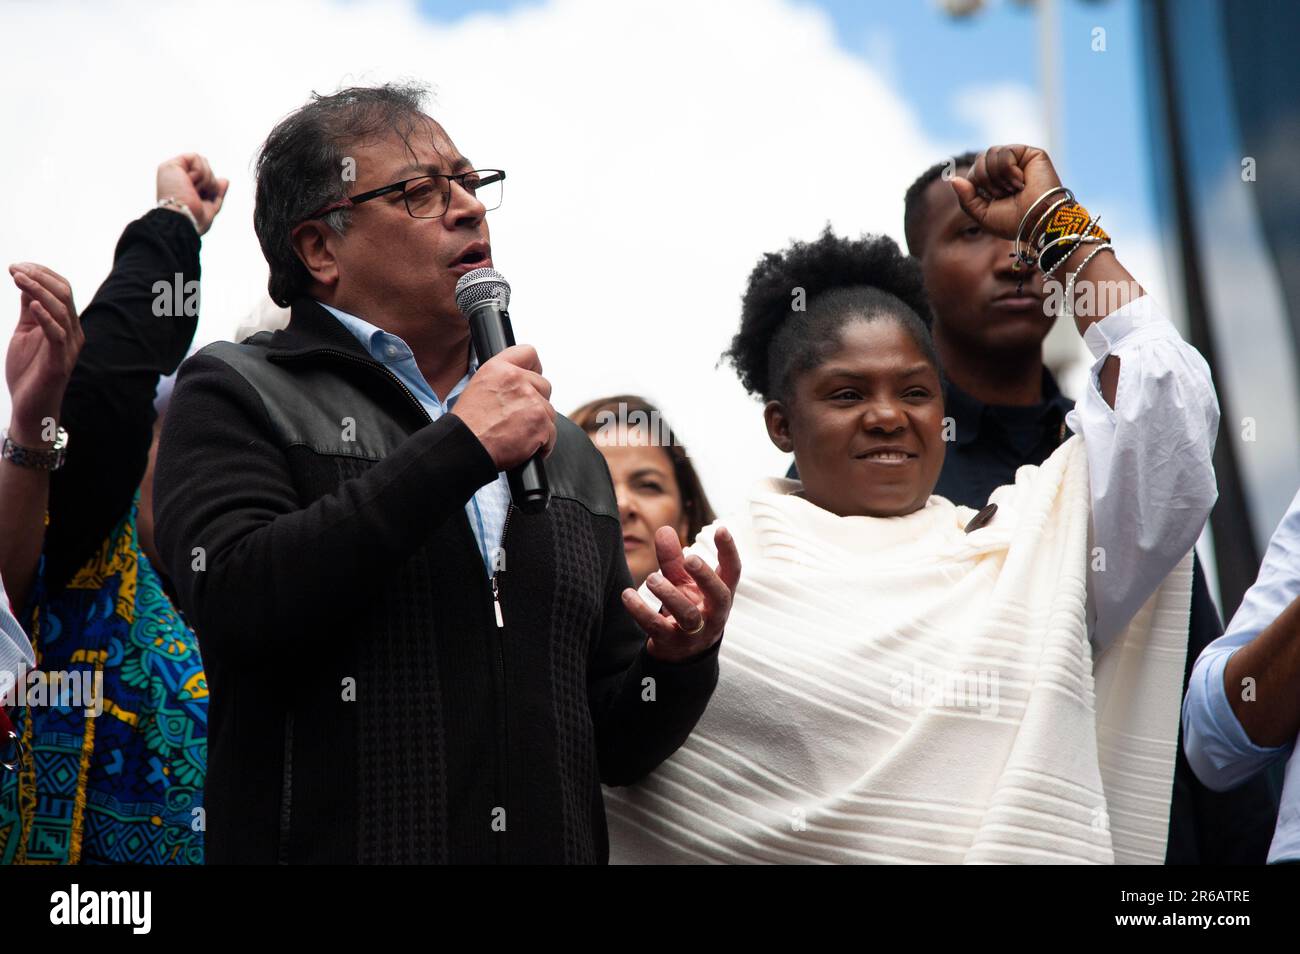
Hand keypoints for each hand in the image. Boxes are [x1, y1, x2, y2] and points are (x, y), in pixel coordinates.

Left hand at [5, 263, 82, 444]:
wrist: (30, 407)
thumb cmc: (28, 372)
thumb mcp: (25, 333)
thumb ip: (30, 311)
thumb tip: (27, 284)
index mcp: (66, 324)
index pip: (63, 289)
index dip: (42, 273)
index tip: (17, 266)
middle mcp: (73, 333)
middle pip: (64, 294)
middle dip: (39, 277)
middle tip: (14, 269)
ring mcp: (68, 347)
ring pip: (61, 310)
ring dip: (38, 290)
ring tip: (18, 279)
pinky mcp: (60, 361)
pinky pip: (57, 334)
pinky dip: (46, 317)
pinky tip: (32, 304)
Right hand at [156, 153, 228, 234]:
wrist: (183, 221)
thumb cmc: (194, 221)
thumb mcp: (210, 207)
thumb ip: (217, 193)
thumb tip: (224, 180)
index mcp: (183, 188)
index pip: (206, 178)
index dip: (211, 188)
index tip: (203, 201)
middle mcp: (176, 178)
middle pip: (206, 168)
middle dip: (210, 183)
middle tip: (198, 195)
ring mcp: (172, 171)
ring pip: (202, 162)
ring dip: (205, 179)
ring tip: (193, 190)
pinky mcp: (171, 165)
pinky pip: (196, 157)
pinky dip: (200, 172)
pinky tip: (190, 183)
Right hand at [450, 344, 555, 469]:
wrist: (466, 446)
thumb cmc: (468, 424)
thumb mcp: (479, 387)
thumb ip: (503, 380)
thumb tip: (519, 384)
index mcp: (499, 369)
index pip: (528, 353)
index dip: (533, 368)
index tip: (533, 379)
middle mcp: (517, 380)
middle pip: (544, 386)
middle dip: (536, 402)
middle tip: (519, 417)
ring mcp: (532, 401)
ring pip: (549, 411)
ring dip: (539, 424)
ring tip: (518, 434)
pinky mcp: (541, 423)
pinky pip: (552, 433)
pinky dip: (543, 443)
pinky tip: (525, 446)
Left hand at [622, 526, 741, 662]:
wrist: (682, 652)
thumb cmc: (687, 606)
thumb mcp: (683, 582)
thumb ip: (673, 558)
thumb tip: (664, 530)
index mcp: (720, 594)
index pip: (732, 572)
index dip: (729, 551)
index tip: (721, 529)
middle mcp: (713, 614)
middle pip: (718, 595)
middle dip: (705, 577)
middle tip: (690, 559)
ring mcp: (694, 632)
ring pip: (687, 615)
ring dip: (669, 595)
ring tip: (652, 579)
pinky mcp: (671, 643)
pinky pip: (656, 627)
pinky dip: (640, 611)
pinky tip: (627, 595)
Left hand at [950, 144, 1062, 241]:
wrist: (1037, 221)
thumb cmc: (1013, 222)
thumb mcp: (982, 214)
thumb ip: (965, 197)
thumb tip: (952, 178)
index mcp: (995, 182)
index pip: (973, 173)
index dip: (977, 186)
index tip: (995, 200)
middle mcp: (1006, 169)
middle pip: (979, 161)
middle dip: (986, 181)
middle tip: (1004, 195)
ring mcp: (1018, 159)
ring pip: (989, 154)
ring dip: (998, 178)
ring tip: (1014, 188)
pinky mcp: (1029, 153)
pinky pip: (1004, 152)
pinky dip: (1009, 171)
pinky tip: (1022, 181)